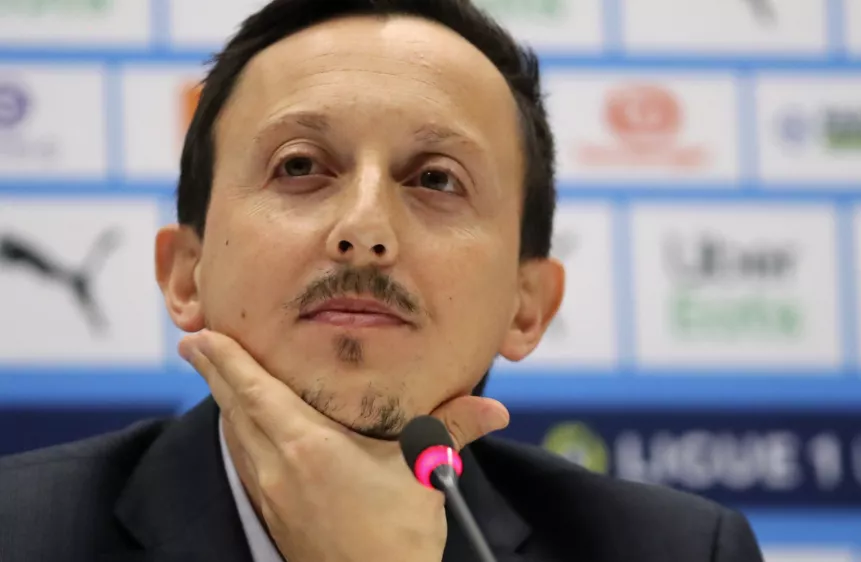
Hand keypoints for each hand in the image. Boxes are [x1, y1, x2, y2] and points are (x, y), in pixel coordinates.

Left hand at [179, 330, 509, 561]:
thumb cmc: (395, 539)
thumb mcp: (424, 473)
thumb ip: (451, 430)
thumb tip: (495, 411)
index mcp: (309, 447)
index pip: (255, 392)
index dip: (226, 361)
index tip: (200, 336)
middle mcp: (279, 467)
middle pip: (234, 410)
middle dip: (214, 373)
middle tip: (195, 343)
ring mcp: (271, 493)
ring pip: (237, 437)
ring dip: (225, 404)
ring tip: (219, 377)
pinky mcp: (275, 513)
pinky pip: (247, 462)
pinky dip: (240, 435)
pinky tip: (247, 432)